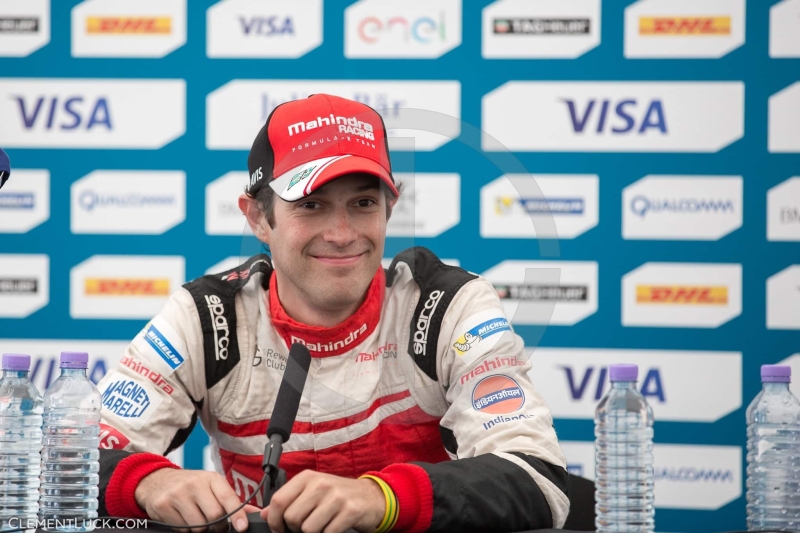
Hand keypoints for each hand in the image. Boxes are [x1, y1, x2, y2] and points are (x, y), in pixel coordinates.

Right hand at [135, 468, 259, 532]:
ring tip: (197, 518)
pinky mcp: (164, 505)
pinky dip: (186, 529)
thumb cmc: (190, 485)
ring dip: (201, 528)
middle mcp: (195, 484)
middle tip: (216, 525)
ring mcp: (178, 494)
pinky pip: (182, 529)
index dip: (236, 514)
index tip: (242, 526)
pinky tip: (183, 518)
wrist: (157, 481)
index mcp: (211, 478)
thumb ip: (231, 500)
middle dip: (218, 525)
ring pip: (198, 525)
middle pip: (214, 515)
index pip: (227, 497)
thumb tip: (255, 513)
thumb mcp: (211, 486)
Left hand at [260, 471, 385, 532]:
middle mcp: (320, 484)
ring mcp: (336, 497)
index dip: (274, 520)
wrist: (371, 497)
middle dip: (295, 529)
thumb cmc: (338, 495)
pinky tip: (333, 528)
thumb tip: (263, 513)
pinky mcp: (350, 511)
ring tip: (322, 525)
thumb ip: (289, 500)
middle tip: (306, 527)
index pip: (278, 500)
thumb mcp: (312, 491)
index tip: (279, 529)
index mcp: (307, 477)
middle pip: (292, 518)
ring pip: (307, 529)